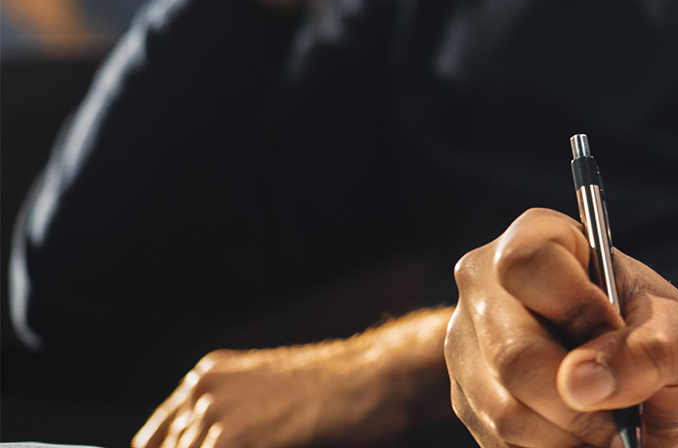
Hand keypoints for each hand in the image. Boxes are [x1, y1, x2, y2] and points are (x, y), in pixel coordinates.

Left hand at [132, 308, 450, 447]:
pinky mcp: (235, 438)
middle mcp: (202, 390)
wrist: (383, 376)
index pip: (155, 442)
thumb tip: (208, 441)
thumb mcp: (272, 400)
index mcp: (206, 378)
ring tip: (268, 444)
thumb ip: (228, 424)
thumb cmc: (341, 394)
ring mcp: (215, 413)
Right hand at [446, 209, 677, 447]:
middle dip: (580, 399)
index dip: (574, 307)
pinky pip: (501, 442)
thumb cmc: (668, 342)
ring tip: (610, 425)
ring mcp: (469, 351)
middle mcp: (488, 292)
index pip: (526, 264)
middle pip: (513, 353)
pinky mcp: (468, 404)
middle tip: (624, 414)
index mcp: (540, 240)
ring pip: (507, 410)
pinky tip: (582, 436)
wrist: (662, 391)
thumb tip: (581, 382)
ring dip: (572, 433)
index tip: (615, 333)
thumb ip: (647, 350)